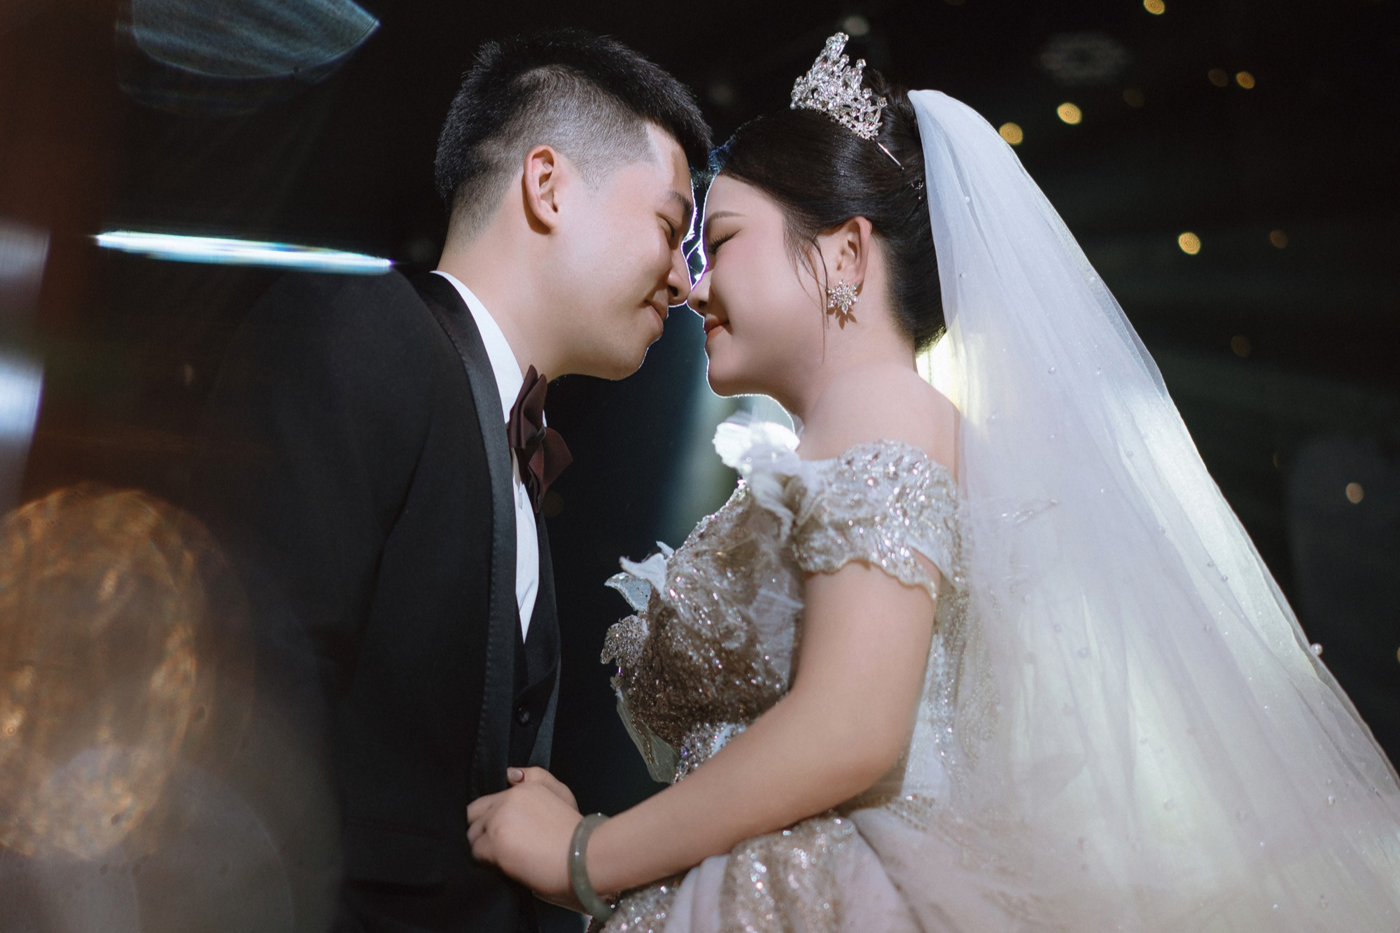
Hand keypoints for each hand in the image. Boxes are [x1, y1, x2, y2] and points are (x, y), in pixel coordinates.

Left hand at [466, 768, 585, 908]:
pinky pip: (475, 853)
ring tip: (506, 857)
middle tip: (500, 845)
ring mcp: (498, 820)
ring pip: (472, 835)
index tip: (505, 831)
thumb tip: (509, 774)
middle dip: (481, 829)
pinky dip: (486, 862)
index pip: (488, 801)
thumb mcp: (562, 794)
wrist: (582, 857)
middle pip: (473, 815)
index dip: (492, 817)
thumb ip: (537, 777)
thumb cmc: (575, 831)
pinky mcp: (493, 843)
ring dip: (483, 847)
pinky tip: (505, 865)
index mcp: (522, 788)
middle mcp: (506, 799)